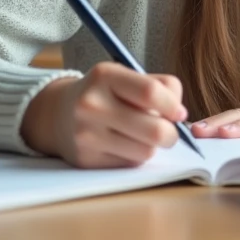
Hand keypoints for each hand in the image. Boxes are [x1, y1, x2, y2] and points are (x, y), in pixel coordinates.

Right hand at [20, 63, 186, 168]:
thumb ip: (160, 86)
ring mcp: (86, 134)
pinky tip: (122, 145)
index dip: (173, 106)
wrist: (58, 114)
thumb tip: (180, 115)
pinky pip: (129, 163)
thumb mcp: (126, 77)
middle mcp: (91, 104)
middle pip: (155, 130)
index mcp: (104, 76)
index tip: (179, 113)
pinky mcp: (86, 159)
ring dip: (152, 146)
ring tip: (142, 136)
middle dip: (171, 134)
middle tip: (168, 131)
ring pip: (146, 151)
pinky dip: (134, 156)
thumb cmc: (105, 94)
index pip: (151, 92)